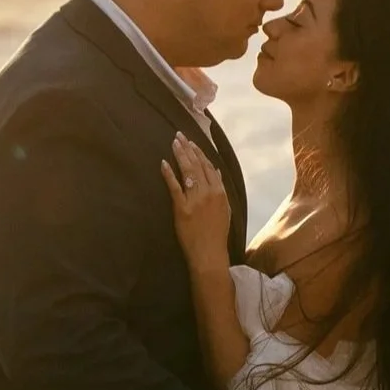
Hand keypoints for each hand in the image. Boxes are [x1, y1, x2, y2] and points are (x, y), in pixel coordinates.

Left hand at [160, 130, 231, 262]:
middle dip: (188, 148)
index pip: (209, 167)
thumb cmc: (216, 234)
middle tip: (179, 136)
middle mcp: (209, 193)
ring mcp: (195, 200)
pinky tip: (163, 163)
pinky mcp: (182, 208)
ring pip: (187, 172)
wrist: (209, 253)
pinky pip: (174, 187)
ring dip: (180, 155)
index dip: (199, 153)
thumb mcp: (225, 209)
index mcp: (220, 192)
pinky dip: (168, 174)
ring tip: (174, 143)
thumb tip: (216, 172)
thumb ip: (220, 189)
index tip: (191, 143)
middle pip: (197, 165)